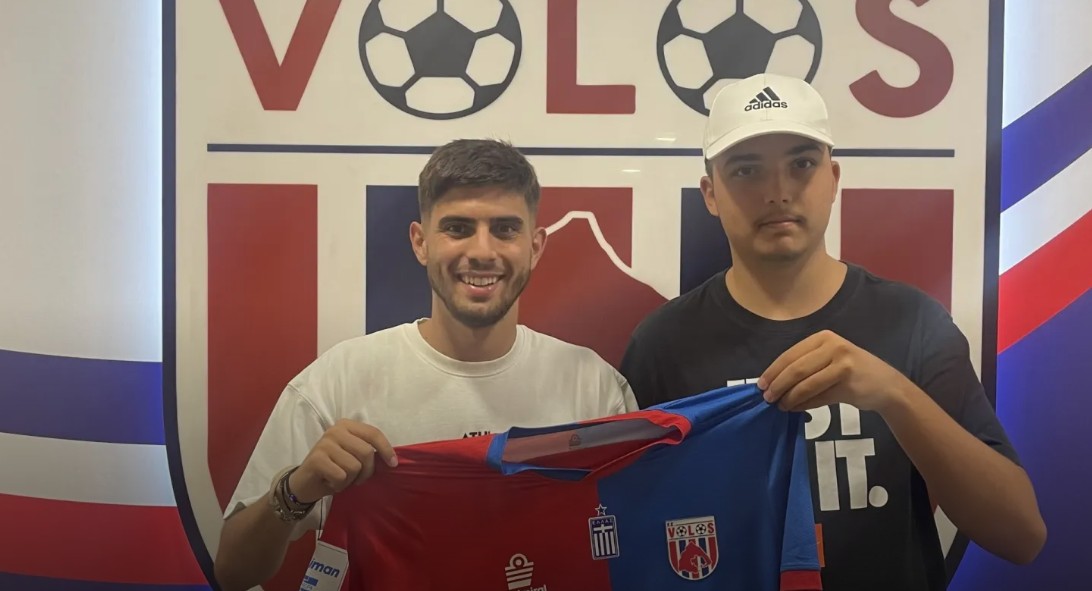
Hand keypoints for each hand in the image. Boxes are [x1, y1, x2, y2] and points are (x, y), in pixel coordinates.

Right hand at [287, 420, 397, 503]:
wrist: (305, 483)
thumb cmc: (334, 469)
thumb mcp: (353, 455)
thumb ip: (368, 451)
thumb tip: (392, 459)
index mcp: (347, 425)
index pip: (374, 433)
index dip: (386, 449)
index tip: (394, 464)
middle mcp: (335, 430)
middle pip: (367, 452)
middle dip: (366, 471)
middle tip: (356, 478)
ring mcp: (325, 443)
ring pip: (355, 467)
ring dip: (351, 480)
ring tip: (340, 478)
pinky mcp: (317, 459)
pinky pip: (342, 476)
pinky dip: (339, 485)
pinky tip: (330, 482)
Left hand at [758, 330, 908, 412]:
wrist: (887, 385)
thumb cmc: (852, 371)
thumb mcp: (829, 359)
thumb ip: (805, 365)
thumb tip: (773, 382)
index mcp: (823, 338)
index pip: (790, 355)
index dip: (773, 371)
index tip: (760, 385)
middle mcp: (833, 347)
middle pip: (796, 369)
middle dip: (778, 385)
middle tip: (767, 398)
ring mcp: (843, 364)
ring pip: (806, 384)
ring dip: (789, 398)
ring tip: (780, 406)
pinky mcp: (849, 383)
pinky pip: (819, 397)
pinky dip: (804, 405)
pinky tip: (795, 409)